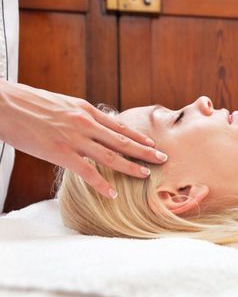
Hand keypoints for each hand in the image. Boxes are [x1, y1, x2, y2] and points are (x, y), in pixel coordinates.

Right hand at [0, 79, 167, 198]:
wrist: (3, 103)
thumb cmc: (29, 102)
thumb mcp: (62, 103)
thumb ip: (80, 114)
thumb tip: (93, 122)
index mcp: (86, 110)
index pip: (119, 126)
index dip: (139, 137)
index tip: (153, 144)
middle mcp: (85, 123)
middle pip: (123, 140)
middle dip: (145, 151)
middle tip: (163, 159)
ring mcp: (74, 138)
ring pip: (111, 155)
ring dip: (131, 166)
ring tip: (146, 176)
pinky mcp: (60, 152)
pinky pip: (87, 171)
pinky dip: (101, 183)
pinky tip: (112, 193)